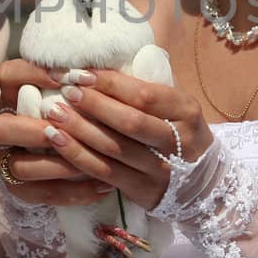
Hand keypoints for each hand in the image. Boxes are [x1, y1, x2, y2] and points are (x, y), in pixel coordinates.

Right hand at [0, 59, 109, 207]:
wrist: (66, 160)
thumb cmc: (78, 116)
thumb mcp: (76, 96)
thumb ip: (81, 86)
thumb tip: (99, 74)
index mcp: (15, 97)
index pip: (8, 75)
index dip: (33, 74)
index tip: (68, 79)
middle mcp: (5, 128)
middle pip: (1, 127)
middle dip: (36, 132)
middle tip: (67, 133)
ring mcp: (7, 161)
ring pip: (20, 167)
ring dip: (59, 166)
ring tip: (94, 165)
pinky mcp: (19, 189)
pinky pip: (41, 194)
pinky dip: (73, 192)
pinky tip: (103, 187)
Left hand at [26, 68, 214, 209]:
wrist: (203, 182)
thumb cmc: (177, 132)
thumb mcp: (175, 107)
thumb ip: (147, 90)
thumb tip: (100, 67)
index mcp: (186, 111)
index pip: (144, 95)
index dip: (110, 83)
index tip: (81, 73)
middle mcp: (178, 141)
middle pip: (130, 122)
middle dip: (94, 105)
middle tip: (66, 92)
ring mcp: (162, 170)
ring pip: (115, 149)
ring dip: (80, 130)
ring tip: (54, 114)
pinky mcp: (144, 190)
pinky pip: (105, 172)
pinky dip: (79, 156)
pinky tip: (59, 141)